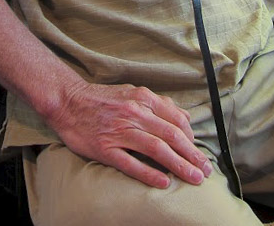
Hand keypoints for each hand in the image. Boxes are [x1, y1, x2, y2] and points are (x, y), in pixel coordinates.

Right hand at [45, 80, 212, 188]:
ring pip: (156, 149)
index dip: (191, 138)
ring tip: (193, 178)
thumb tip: (183, 117)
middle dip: (192, 155)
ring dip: (178, 165)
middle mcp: (134, 113)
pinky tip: (163, 182)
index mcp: (142, 98)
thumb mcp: (132, 92)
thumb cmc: (102, 98)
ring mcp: (119, 131)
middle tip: (206, 171)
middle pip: (170, 135)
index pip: (175, 120)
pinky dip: (149, 173)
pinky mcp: (105, 148)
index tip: (199, 152)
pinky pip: (131, 163)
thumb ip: (157, 104)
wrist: (68, 101)